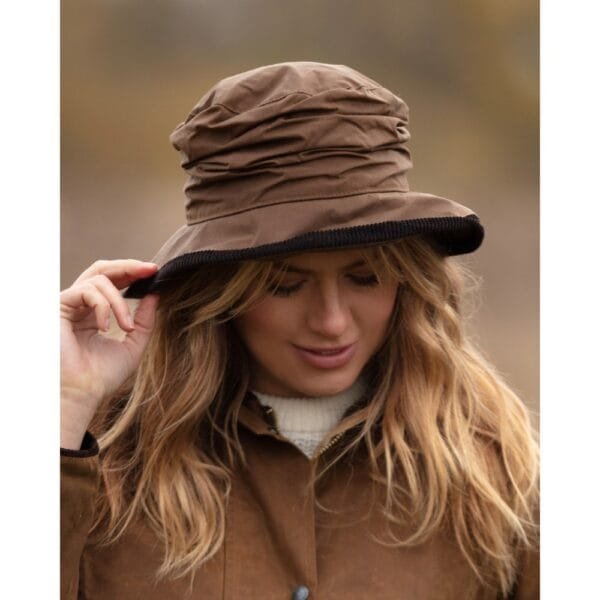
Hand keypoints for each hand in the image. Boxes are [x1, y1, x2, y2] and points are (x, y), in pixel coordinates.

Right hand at [60, 259, 158, 448]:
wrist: (82, 393)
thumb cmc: (103, 376)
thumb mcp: (133, 345)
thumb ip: (144, 320)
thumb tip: (155, 295)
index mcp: (95, 313)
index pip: (114, 282)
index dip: (133, 273)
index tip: (156, 272)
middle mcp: (80, 305)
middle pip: (102, 269)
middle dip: (128, 267)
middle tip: (150, 269)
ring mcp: (69, 304)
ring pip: (99, 280)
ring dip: (119, 301)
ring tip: (125, 326)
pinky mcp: (59, 306)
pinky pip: (87, 291)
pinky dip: (103, 306)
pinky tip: (106, 326)